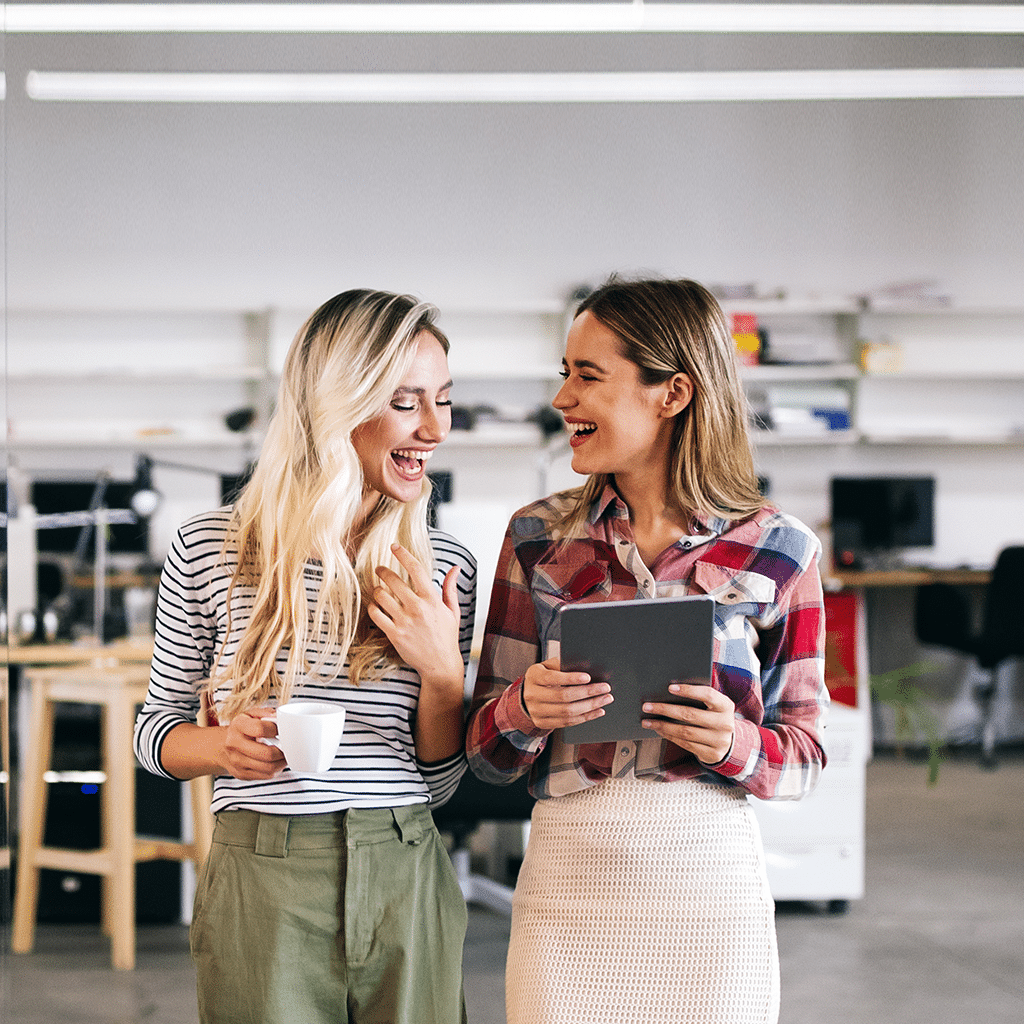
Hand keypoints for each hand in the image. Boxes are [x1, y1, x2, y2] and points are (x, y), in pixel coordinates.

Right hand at [219, 707, 286, 779]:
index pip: (260, 729)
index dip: (275, 730)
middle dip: (282, 751)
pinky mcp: (242, 774)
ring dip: (282, 762)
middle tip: (288, 747)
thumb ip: (266, 714)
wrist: (221, 746)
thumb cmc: (241, 729)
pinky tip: (277, 762)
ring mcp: (237, 761)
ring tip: (285, 755)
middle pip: (266, 753)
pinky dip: (276, 770)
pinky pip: (265, 775)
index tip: (282, 730)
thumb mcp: (251, 715)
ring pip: (268, 768)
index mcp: (238, 726)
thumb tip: (279, 718)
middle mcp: (234, 744)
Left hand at [367, 543, 463, 686]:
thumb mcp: (452, 611)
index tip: (394, 547)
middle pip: (393, 580)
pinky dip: (373, 608)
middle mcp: (417, 608)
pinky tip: (376, 606)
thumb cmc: (446, 637)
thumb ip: (450, 588)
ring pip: (381, 596)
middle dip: (383, 571)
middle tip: (380, 570)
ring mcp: (404, 621)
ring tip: (379, 590)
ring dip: (377, 590)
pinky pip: (376, 614)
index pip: (416, 569)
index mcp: (431, 599)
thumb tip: (455, 568)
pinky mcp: (394, 634)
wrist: (440, 664)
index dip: (403, 554)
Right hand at [522, 657, 612, 730]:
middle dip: (587, 692)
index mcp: (534, 677)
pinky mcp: (542, 723)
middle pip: (563, 696)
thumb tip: (584, 664)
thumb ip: (562, 664)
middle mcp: (532, 695)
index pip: (552, 678)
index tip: (588, 677)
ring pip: (567, 712)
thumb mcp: (548, 665)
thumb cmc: (543, 676)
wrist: (528, 695)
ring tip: (605, 699)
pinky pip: (567, 722)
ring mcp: (536, 712)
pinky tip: (597, 711)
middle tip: (605, 688)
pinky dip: (585, 717)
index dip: (571, 678)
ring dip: (590, 706)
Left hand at [641, 682, 734, 764]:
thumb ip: (698, 698)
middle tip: (647, 706)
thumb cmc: (714, 716)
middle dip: (665, 709)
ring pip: (685, 732)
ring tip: (647, 721)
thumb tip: (668, 691)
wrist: (728, 741)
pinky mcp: (712, 754)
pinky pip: (686, 744)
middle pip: (690, 714)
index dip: (689, 690)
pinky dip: (669, 736)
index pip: (708, 694)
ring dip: (663, 725)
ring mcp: (719, 740)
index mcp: (726, 705)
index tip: (669, 688)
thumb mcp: (713, 705)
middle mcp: (725, 723)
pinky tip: (659, 730)